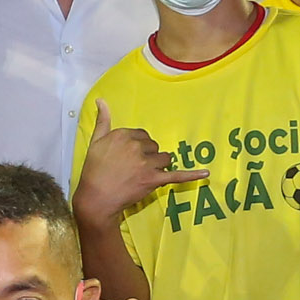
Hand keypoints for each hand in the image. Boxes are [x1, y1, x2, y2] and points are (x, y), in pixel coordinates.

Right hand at [74, 101, 208, 225]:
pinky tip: (205, 173)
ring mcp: (146, 163)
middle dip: (149, 157)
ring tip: (144, 176)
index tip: (131, 157)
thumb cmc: (93, 171)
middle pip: (154, 147)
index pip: (143, 136)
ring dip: (159, 166)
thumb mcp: (95, 142)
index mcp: (124, 134)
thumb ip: (103, 121)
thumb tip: (102, 101)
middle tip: (134, 170)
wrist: (96, 198)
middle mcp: (137, 146)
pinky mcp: (153, 179)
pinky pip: (176, 175)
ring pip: (164, 159)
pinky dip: (192, 175)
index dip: (139, 147)